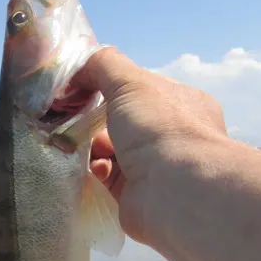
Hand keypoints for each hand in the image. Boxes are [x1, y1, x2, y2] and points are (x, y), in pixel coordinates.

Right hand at [74, 47, 227, 243]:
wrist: (173, 191)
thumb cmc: (159, 128)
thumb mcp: (130, 81)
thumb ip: (104, 65)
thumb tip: (80, 69)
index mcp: (182, 105)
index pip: (143, 91)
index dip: (113, 87)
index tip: (85, 89)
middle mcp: (173, 137)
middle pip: (124, 122)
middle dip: (99, 121)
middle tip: (78, 119)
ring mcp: (157, 168)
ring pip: (114, 151)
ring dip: (95, 146)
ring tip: (85, 146)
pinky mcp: (137, 195)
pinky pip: (109, 178)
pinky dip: (99, 170)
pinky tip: (97, 168)